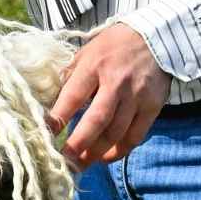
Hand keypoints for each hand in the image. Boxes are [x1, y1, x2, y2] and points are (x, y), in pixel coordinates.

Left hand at [47, 24, 170, 168]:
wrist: (155, 36)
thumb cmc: (113, 47)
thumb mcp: (87, 53)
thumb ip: (71, 78)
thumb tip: (53, 107)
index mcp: (94, 65)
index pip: (72, 97)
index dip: (57, 119)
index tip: (45, 136)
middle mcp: (117, 82)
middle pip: (96, 121)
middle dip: (78, 145)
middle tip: (65, 163)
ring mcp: (137, 96)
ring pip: (116, 133)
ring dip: (97, 153)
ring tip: (81, 163)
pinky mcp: (152, 106)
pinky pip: (135, 136)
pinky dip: (119, 151)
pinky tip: (105, 157)